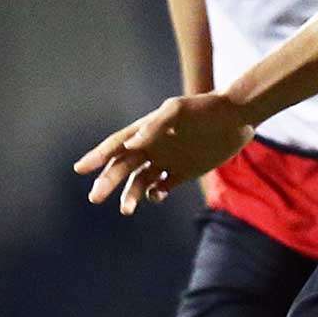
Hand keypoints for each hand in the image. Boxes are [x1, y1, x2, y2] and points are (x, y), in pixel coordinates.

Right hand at [72, 93, 252, 213]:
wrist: (237, 116)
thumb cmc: (206, 108)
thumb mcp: (179, 109)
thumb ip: (156, 124)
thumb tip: (133, 142)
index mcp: (147, 129)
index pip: (117, 144)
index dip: (98, 155)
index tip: (80, 168)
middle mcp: (153, 146)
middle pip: (123, 167)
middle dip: (108, 181)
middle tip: (95, 197)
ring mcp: (167, 160)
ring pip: (140, 181)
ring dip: (130, 194)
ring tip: (126, 208)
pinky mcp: (183, 171)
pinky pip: (162, 187)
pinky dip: (155, 194)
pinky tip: (157, 195)